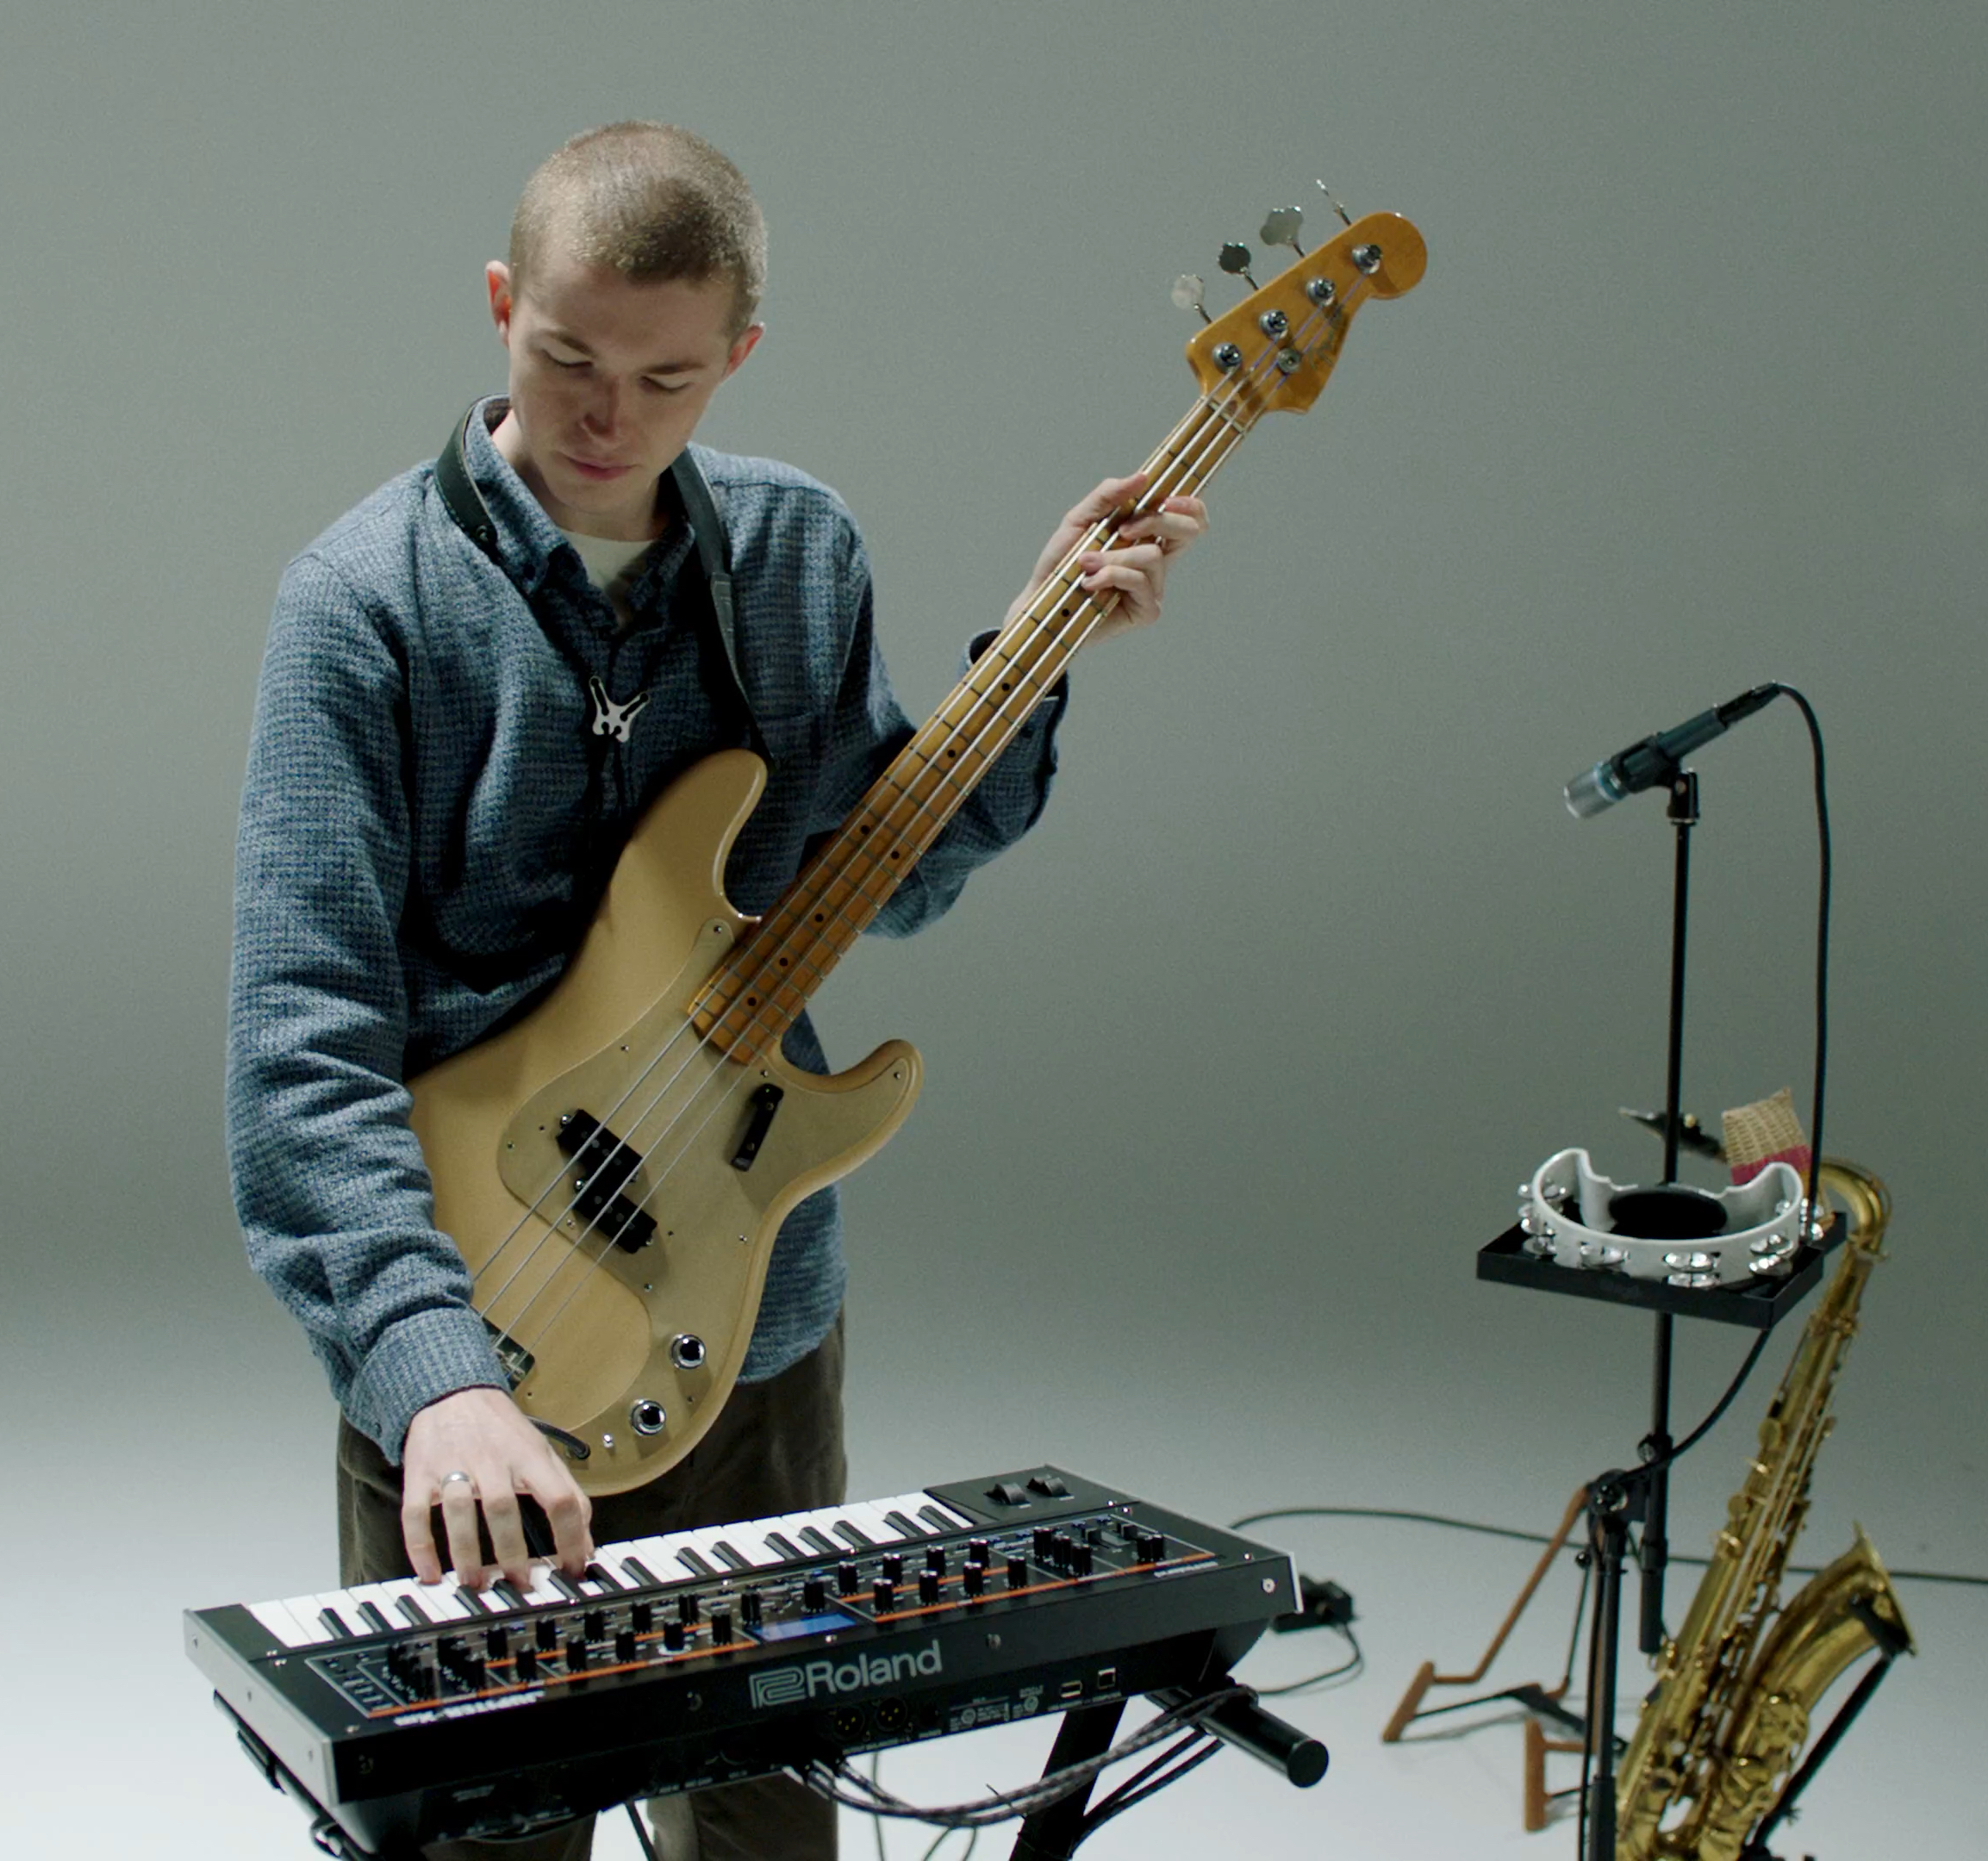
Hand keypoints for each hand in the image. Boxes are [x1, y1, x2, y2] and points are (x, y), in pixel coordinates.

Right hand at [401, 1386, 593, 1589]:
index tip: (571, 1569)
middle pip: (503, 1507)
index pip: (559, 1498)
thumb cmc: (502, 1431)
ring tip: (474, 1583)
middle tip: (518, 1584)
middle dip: (512, 1551)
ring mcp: (453, 1467)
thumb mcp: (542, 1453)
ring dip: (465, 1552)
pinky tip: (429, 1572)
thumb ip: (568, 1494)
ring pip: (460, 1510)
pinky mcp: (420, 1475)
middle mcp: (492, 1461)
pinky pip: (416, 1513)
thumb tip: (586, 1544)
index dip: (570, 1536)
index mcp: (529, 1457)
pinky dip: (420, 1546)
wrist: (453, 1393)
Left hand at [1007, 471, 1207, 645]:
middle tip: (1122, 530)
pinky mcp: (1146, 611)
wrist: (1040, 600)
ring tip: (1085, 564)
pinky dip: (1110, 575)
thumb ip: (1108, 495)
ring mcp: (1154, 588)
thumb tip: (1142, 477)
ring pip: (1153, 556)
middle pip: (1189, 532)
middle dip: (1156, 521)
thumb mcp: (1079, 519)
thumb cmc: (1060, 564)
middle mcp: (1156, 562)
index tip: (1166, 499)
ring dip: (1113, 556)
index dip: (1190, 505)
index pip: (1190, 518)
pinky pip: (1139, 581)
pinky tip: (1088, 583)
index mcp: (1147, 537)